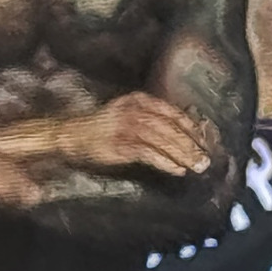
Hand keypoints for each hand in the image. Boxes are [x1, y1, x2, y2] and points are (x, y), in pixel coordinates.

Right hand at [55, 92, 219, 177]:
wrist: (66, 135)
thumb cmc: (97, 129)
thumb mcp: (125, 115)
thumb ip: (148, 120)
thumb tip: (179, 135)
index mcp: (138, 100)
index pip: (172, 112)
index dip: (191, 128)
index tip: (203, 141)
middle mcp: (134, 111)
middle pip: (170, 127)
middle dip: (190, 145)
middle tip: (205, 159)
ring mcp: (126, 127)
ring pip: (163, 140)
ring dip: (182, 155)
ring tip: (195, 167)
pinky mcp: (119, 144)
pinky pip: (149, 153)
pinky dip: (165, 162)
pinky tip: (176, 170)